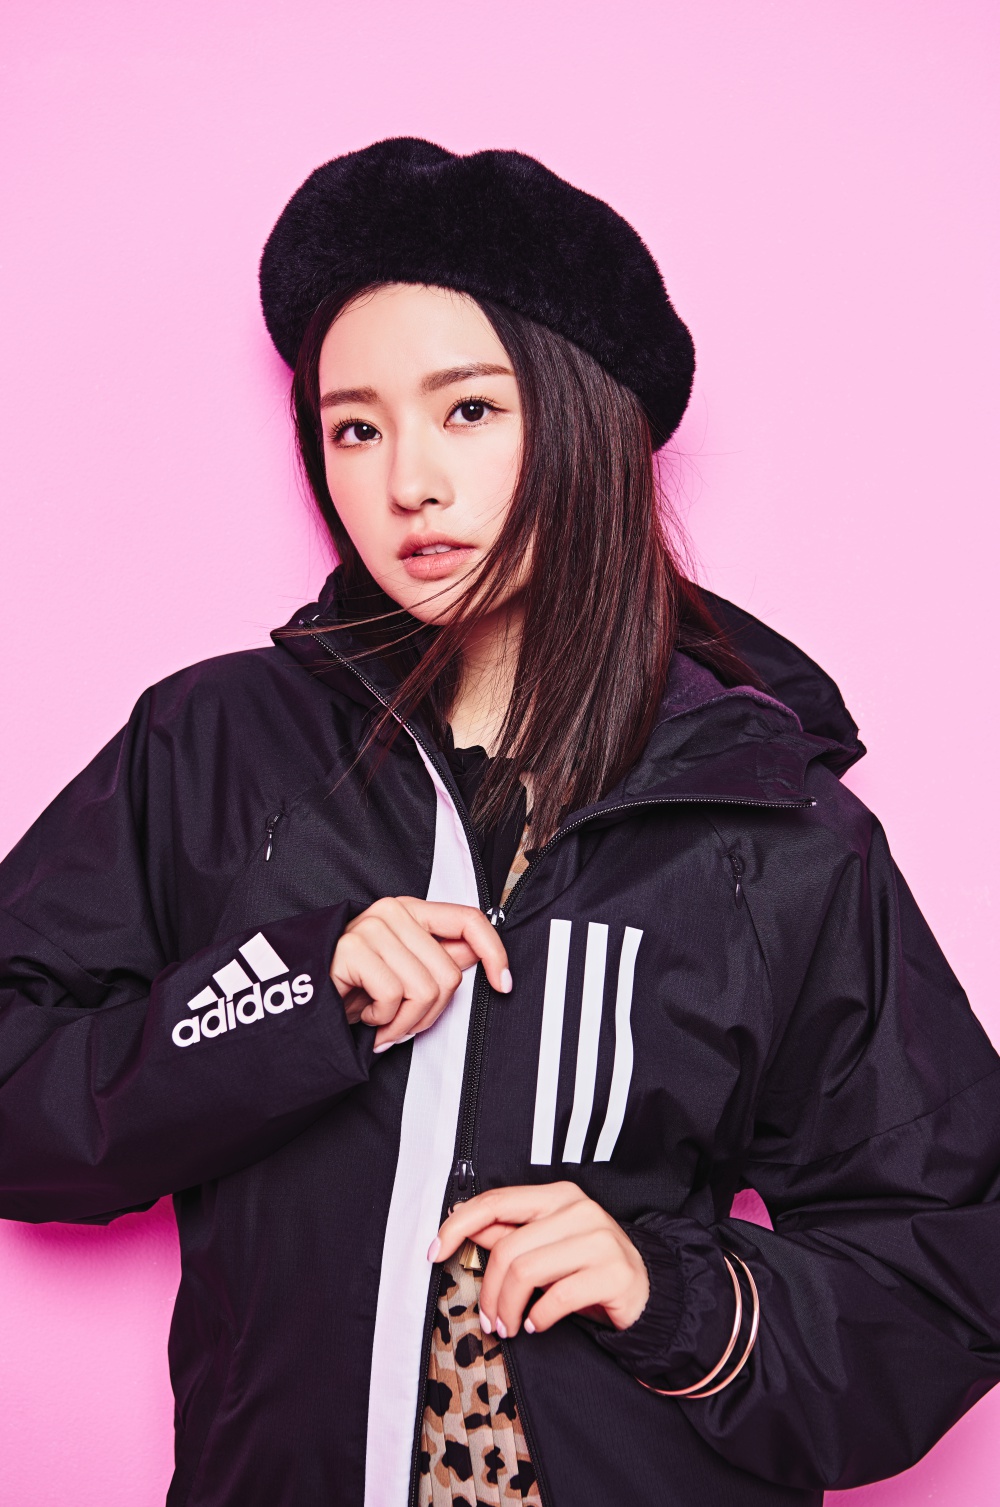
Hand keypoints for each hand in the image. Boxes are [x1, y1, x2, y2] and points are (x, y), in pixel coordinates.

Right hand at [330, 896, 510, 1050]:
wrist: (301, 1002)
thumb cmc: (351, 989)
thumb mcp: (403, 974)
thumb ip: (440, 959)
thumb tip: (480, 953)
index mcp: (411, 911)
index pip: (469, 919)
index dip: (494, 952)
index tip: (504, 983)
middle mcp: (393, 912)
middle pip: (449, 973)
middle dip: (431, 1014)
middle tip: (406, 1023)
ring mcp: (372, 927)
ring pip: (425, 989)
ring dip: (405, 1022)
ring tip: (384, 1022)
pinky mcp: (353, 949)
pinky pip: (394, 996)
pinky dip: (383, 1020)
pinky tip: (366, 1016)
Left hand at [430, 1182, 648, 1337]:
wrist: (648, 1290)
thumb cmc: (589, 1268)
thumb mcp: (548, 1246)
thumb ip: (510, 1234)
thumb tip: (462, 1223)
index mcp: (557, 1196)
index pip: (495, 1202)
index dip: (458, 1226)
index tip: (435, 1252)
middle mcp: (578, 1210)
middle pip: (507, 1248)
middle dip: (488, 1292)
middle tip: (489, 1319)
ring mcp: (598, 1238)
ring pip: (526, 1272)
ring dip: (508, 1309)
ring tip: (509, 1327)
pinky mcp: (612, 1272)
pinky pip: (557, 1297)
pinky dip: (539, 1317)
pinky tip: (537, 1324)